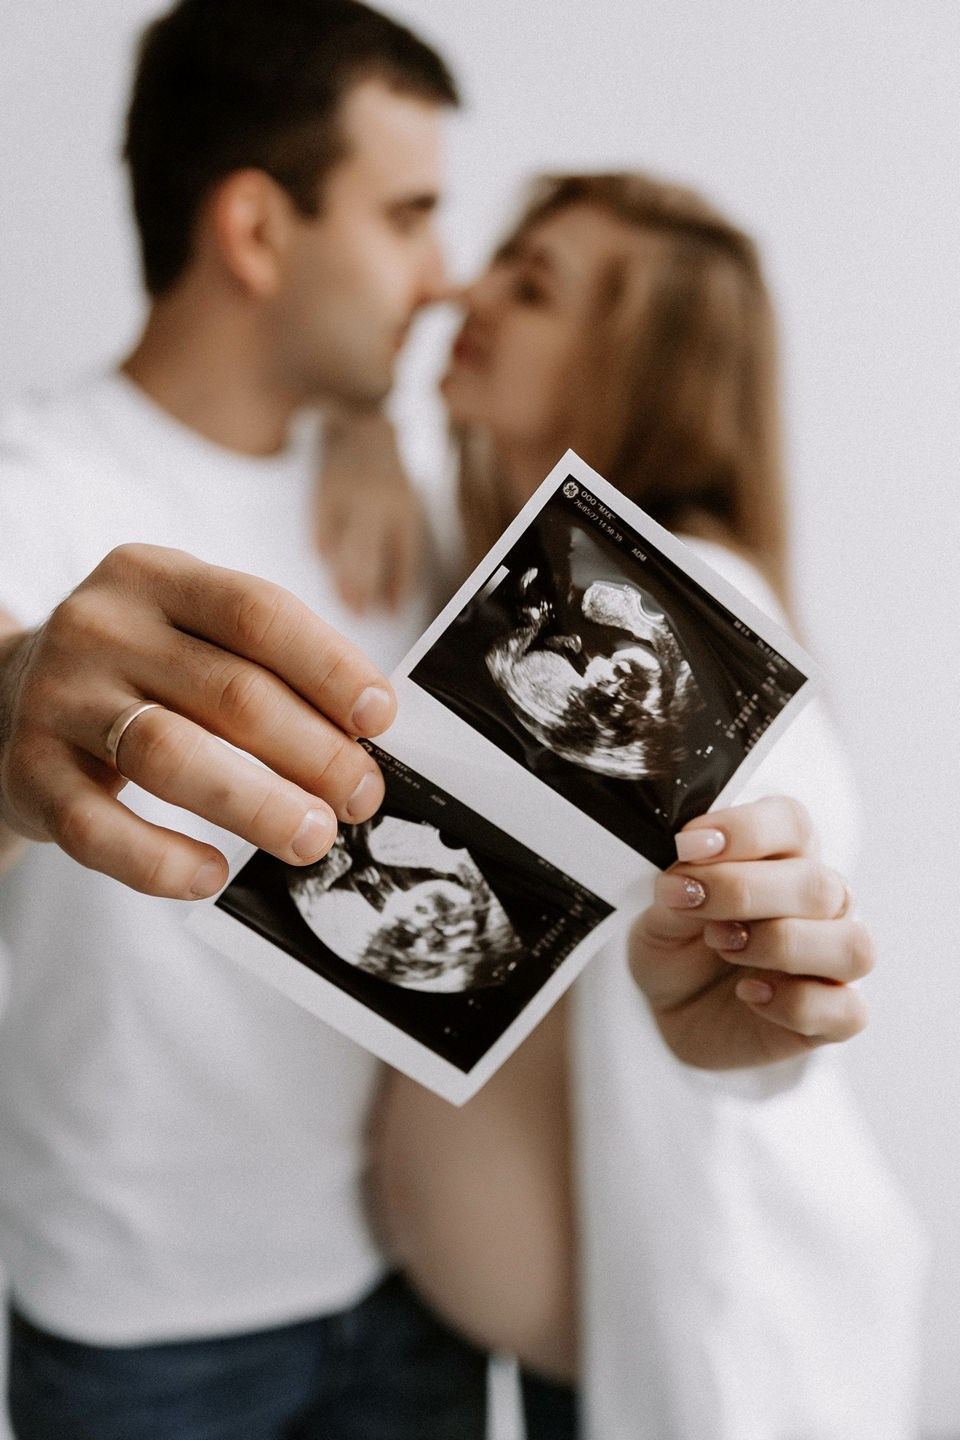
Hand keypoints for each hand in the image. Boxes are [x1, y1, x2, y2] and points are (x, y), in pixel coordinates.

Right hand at [0, 545, 396, 898]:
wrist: (3, 699)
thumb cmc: (135, 673)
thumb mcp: (188, 636)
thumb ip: (263, 667)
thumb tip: (364, 735)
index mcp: (154, 577)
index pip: (258, 613)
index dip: (330, 666)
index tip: (381, 717)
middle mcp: (101, 627)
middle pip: (229, 692)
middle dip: (313, 751)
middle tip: (361, 797)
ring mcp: (58, 698)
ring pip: (171, 755)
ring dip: (257, 804)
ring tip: (313, 838)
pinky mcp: (28, 772)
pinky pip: (98, 828)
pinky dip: (159, 860)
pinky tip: (211, 875)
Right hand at [315, 406, 425, 613]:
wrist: (362, 420)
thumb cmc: (386, 473)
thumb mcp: (404, 502)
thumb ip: (399, 542)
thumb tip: (393, 595)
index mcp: (406, 507)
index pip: (405, 556)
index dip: (398, 588)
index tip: (391, 613)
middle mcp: (380, 503)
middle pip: (372, 558)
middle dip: (366, 591)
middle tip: (359, 615)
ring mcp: (351, 495)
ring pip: (345, 547)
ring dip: (343, 579)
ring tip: (343, 602)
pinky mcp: (324, 488)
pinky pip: (321, 526)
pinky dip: (321, 547)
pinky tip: (323, 563)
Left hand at [629, 796, 871, 1068]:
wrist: (669, 1012)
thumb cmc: (676, 948)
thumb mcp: (659, 914)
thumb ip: (679, 890)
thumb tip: (690, 875)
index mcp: (783, 858)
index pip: (793, 823)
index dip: (745, 830)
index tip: (688, 845)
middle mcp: (820, 906)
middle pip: (820, 884)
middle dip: (745, 891)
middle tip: (693, 902)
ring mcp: (831, 963)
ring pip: (853, 946)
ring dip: (781, 945)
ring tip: (723, 946)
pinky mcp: (832, 1017)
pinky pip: (848, 1011)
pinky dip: (796, 1004)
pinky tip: (750, 995)